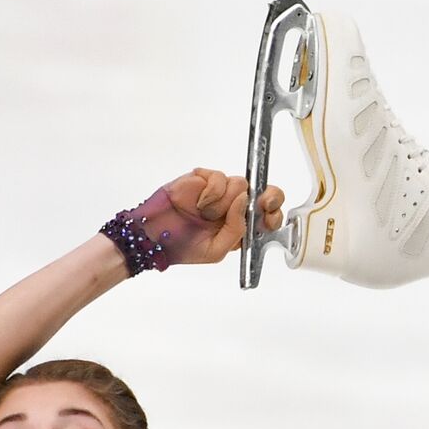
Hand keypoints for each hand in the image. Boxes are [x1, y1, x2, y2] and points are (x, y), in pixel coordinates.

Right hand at [120, 168, 286, 268]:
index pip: (267, 212)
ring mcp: (218, 191)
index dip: (274, 211)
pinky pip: (219, 178)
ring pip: (240, 183)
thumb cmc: (184, 247)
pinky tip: (200, 205)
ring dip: (225, 203)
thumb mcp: (217, 251)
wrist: (154, 238)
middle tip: (259, 205)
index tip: (269, 215)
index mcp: (240, 225)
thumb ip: (237, 230)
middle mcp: (232, 206)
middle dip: (267, 197)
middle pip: (261, 190)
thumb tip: (245, 200)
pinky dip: (211, 193)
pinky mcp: (202, 178)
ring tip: (207, 215)